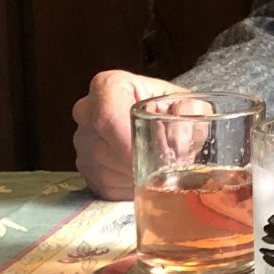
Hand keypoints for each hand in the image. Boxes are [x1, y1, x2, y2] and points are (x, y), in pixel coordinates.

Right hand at [73, 70, 185, 199]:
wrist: (162, 122)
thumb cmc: (173, 110)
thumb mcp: (191, 105)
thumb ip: (192, 109)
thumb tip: (185, 114)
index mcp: (108, 85)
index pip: (107, 116)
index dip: (129, 141)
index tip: (154, 156)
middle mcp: (86, 110)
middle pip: (104, 147)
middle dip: (138, 163)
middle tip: (167, 168)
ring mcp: (82, 141)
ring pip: (104, 170)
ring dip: (136, 177)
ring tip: (160, 169)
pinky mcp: (85, 169)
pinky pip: (104, 185)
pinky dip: (129, 187)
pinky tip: (145, 176)